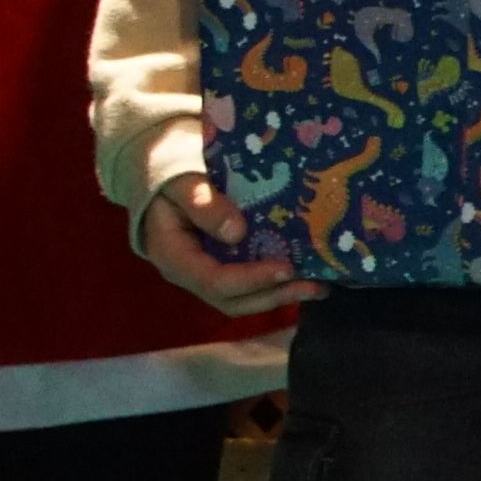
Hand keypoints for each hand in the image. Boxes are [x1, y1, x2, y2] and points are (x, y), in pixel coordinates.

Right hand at [136, 169, 316, 315]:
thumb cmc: (169, 179)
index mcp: (174, 258)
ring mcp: (206, 275)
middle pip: (233, 300)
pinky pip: (249, 285)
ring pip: (244, 299)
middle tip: (314, 286)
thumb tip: (238, 232)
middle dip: (275, 295)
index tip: (286, 269)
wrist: (161, 182)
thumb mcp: (182, 184)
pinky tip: (307, 276)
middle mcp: (190, 276)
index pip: (214, 281)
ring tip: (319, 287)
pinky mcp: (223, 268)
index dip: (251, 279)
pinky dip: (277, 284)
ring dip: (281, 295)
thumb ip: (204, 205)